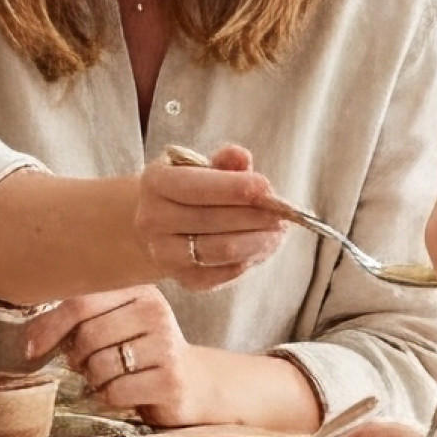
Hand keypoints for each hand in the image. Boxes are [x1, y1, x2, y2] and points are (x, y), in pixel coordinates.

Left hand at [24, 287, 215, 426]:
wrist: (196, 383)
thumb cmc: (143, 352)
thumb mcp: (116, 325)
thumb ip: (78, 322)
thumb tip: (30, 337)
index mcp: (139, 292)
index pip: (81, 303)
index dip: (49, 327)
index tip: (31, 349)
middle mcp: (156, 313)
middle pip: (88, 336)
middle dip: (77, 358)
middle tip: (86, 365)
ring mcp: (166, 348)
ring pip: (99, 366)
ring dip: (94, 379)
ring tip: (110, 377)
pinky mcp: (170, 382)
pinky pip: (115, 392)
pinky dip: (109, 397)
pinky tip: (124, 392)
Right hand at [133, 145, 287, 291]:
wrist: (160, 227)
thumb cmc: (189, 191)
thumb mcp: (201, 167)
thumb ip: (224, 162)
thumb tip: (241, 157)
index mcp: (156, 183)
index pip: (197, 187)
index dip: (236, 188)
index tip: (267, 187)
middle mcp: (153, 220)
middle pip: (214, 220)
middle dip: (256, 216)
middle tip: (283, 213)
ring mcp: (165, 253)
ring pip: (222, 250)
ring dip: (259, 240)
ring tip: (278, 231)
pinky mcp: (184, 279)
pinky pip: (225, 273)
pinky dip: (249, 260)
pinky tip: (261, 246)